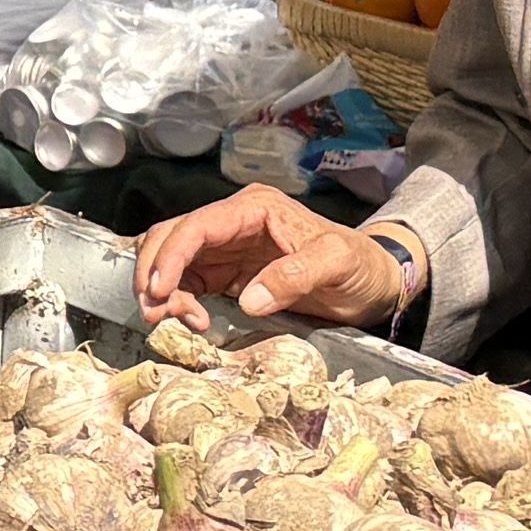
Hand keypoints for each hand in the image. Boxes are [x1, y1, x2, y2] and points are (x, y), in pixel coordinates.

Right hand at [137, 184, 418, 326]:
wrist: (375, 282)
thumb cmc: (361, 265)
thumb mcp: (337, 264)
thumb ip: (295, 276)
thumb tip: (249, 300)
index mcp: (255, 209)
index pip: (197, 225)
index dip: (171, 255)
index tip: (159, 289)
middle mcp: (234, 225)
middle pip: (172, 238)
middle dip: (155, 273)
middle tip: (156, 311)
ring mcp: (227, 250)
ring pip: (173, 263)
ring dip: (162, 291)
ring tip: (176, 321)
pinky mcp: (228, 276)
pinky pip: (188, 285)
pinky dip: (179, 303)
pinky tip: (193, 322)